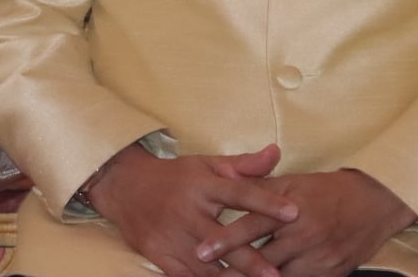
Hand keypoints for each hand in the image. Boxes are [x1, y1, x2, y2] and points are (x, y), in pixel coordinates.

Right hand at [84, 143, 297, 276]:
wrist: (124, 187)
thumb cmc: (175, 176)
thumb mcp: (206, 163)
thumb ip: (243, 164)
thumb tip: (275, 153)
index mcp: (203, 185)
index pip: (240, 192)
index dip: (267, 202)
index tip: (293, 212)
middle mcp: (188, 212)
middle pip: (224, 238)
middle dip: (251, 259)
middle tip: (276, 273)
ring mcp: (172, 237)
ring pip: (206, 265)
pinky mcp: (159, 255)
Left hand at [196, 169, 415, 276]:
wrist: (378, 202)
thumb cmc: (330, 189)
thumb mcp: (294, 180)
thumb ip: (258, 183)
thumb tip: (224, 174)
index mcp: (292, 207)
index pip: (252, 225)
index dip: (225, 240)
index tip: (200, 251)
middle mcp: (304, 233)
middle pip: (262, 258)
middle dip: (235, 269)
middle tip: (212, 274)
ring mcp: (318, 257)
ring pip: (279, 276)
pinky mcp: (331, 273)